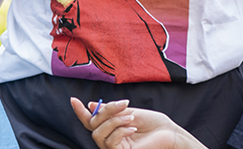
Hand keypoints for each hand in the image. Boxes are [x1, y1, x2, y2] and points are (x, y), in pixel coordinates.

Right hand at [69, 98, 204, 148]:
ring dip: (114, 122)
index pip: (91, 121)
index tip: (73, 99)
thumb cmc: (152, 123)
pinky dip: (119, 132)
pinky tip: (132, 128)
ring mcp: (115, 148)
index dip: (81, 111)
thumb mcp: (128, 111)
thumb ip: (110, 110)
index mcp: (111, 128)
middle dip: (105, 112)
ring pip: (98, 135)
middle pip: (93, 126)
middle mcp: (110, 139)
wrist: (169, 133)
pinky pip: (110, 143)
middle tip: (122, 104)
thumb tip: (91, 105)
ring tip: (130, 118)